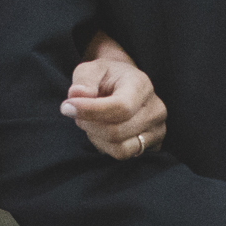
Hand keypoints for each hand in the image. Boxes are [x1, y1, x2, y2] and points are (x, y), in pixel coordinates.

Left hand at [60, 31, 166, 159]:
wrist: (123, 85)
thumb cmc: (105, 77)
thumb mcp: (91, 69)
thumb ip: (84, 80)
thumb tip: (77, 94)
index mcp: (141, 85)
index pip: (121, 107)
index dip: (91, 111)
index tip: (67, 106)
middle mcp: (156, 109)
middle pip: (116, 132)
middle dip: (89, 125)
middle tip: (76, 113)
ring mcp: (158, 130)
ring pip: (121, 149)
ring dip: (97, 138)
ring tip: (92, 122)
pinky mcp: (154, 145)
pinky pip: (124, 156)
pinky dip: (106, 147)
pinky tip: (102, 132)